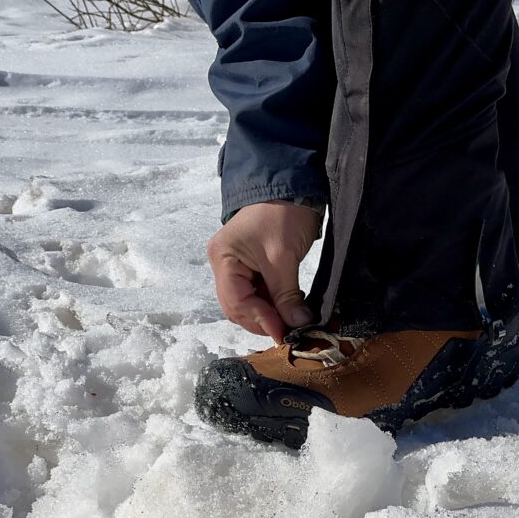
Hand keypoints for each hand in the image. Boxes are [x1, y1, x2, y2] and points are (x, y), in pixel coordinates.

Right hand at [207, 200, 319, 341]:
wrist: (292, 184)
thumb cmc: (281, 212)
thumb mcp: (283, 255)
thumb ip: (286, 294)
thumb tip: (296, 325)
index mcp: (222, 259)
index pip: (236, 302)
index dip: (260, 320)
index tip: (284, 333)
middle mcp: (224, 265)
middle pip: (239, 307)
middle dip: (264, 320)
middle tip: (290, 328)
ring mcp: (237, 267)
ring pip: (250, 303)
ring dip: (271, 314)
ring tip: (294, 317)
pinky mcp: (253, 267)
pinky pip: (261, 294)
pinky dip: (275, 303)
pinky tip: (291, 305)